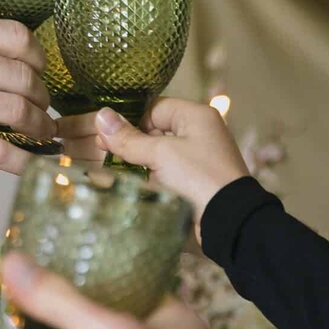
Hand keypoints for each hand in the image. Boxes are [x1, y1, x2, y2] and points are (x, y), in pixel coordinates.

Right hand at [0, 19, 51, 175]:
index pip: (16, 36)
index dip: (38, 58)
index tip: (41, 73)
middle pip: (23, 76)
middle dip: (41, 98)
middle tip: (42, 112)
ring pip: (18, 110)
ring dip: (38, 127)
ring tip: (41, 136)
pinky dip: (21, 160)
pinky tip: (29, 165)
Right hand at [56, 98, 249, 236]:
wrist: (228, 219)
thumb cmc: (197, 176)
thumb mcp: (160, 154)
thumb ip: (129, 138)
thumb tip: (101, 116)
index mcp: (196, 116)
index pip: (155, 108)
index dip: (129, 119)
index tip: (104, 134)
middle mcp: (200, 133)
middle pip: (155, 130)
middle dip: (129, 140)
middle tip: (101, 150)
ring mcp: (198, 158)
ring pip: (159, 152)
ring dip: (137, 159)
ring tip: (111, 167)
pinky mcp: (195, 181)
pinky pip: (166, 170)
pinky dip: (149, 174)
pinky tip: (130, 181)